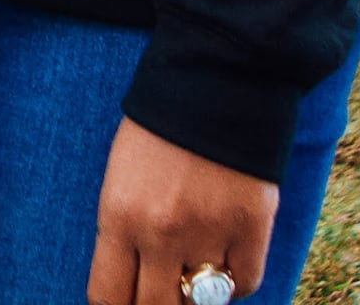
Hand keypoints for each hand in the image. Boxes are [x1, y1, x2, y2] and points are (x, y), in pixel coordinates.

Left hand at [87, 121, 275, 304]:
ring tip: (195, 271)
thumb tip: (133, 283)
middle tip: (162, 292)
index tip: (126, 300)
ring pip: (202, 302)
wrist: (217, 77)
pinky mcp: (252, 227)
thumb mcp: (122, 176)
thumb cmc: (161, 124)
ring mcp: (209, 232)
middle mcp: (161, 232)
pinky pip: (245, 283)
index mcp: (119, 215)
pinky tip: (227, 261)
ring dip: (197, 293)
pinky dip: (235, 281)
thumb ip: (125, 230)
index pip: (107, 297)